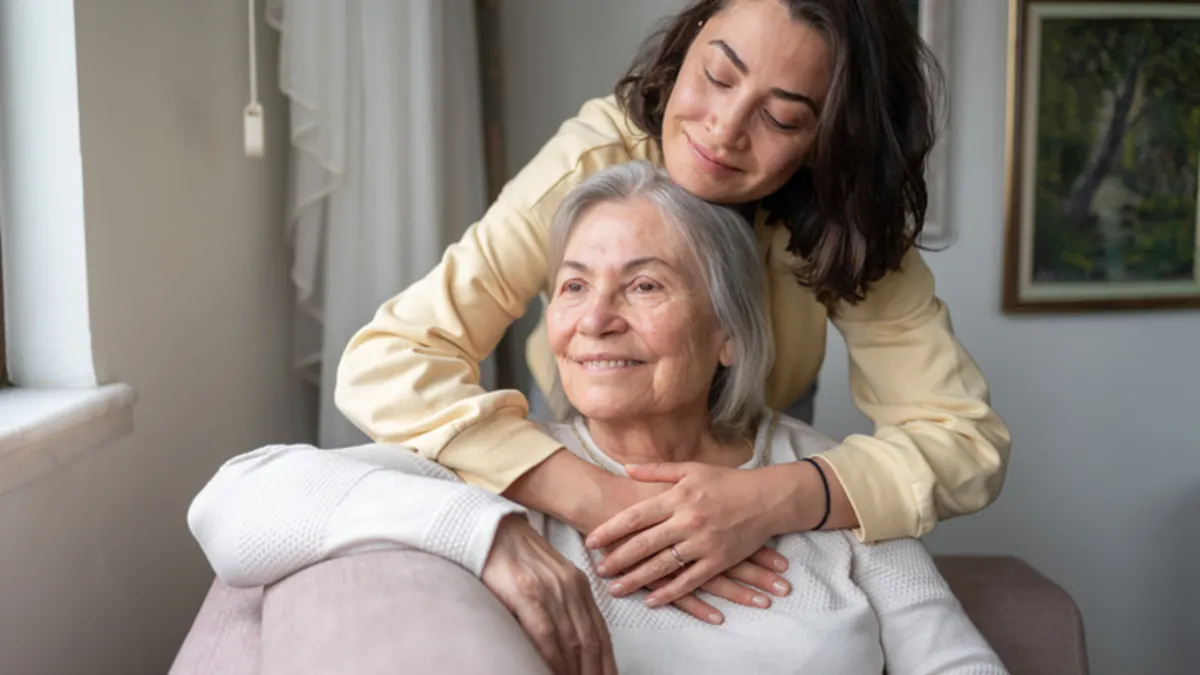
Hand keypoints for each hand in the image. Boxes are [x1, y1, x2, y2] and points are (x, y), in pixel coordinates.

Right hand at [482, 515, 616, 674]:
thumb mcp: (550, 577)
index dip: (607, 663)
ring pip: (572, 641)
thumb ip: (564, 603)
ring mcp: (550, 590)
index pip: (601, 633)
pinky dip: (554, 658)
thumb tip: (572, 641)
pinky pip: (546, 633)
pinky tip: (555, 673)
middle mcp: (570, 588)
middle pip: (591, 642)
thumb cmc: (516, 557)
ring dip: (577, 671)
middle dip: (595, 672)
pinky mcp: (527, 593)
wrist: (491, 529)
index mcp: (578, 585)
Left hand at [586, 462, 789, 607]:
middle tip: (597, 570)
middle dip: (617, 559)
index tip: (591, 541)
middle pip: (643, 545)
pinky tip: (651, 600)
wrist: (767, 499)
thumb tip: (626, 468)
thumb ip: (656, 470)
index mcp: (677, 498)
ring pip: (662, 567)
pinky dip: (669, 593)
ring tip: (615, 589)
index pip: (635, 516)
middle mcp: (687, 521)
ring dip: (636, 580)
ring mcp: (703, 543)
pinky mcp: (718, 561)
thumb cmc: (726, 481)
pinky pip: (689, 581)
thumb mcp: (691, 468)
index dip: (611, 530)